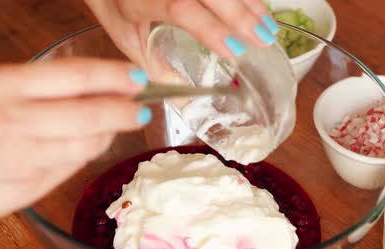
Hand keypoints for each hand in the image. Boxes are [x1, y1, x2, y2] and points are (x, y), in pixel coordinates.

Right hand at [0, 58, 151, 237]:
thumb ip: (42, 91)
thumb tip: (99, 90)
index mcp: (0, 84)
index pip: (75, 75)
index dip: (114, 76)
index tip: (138, 78)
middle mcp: (10, 118)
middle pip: (90, 112)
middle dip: (125, 110)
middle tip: (143, 108)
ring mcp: (20, 155)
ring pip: (88, 142)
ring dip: (109, 134)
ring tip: (114, 127)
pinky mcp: (28, 185)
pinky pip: (75, 165)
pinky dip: (88, 154)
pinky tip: (87, 147)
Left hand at [84, 0, 279, 67]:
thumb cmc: (116, 5)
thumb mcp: (127, 39)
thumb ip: (154, 67)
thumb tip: (183, 102)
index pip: (182, 8)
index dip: (211, 28)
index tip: (235, 50)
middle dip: (242, 16)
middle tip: (265, 40)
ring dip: (250, 4)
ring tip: (269, 28)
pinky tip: (260, 10)